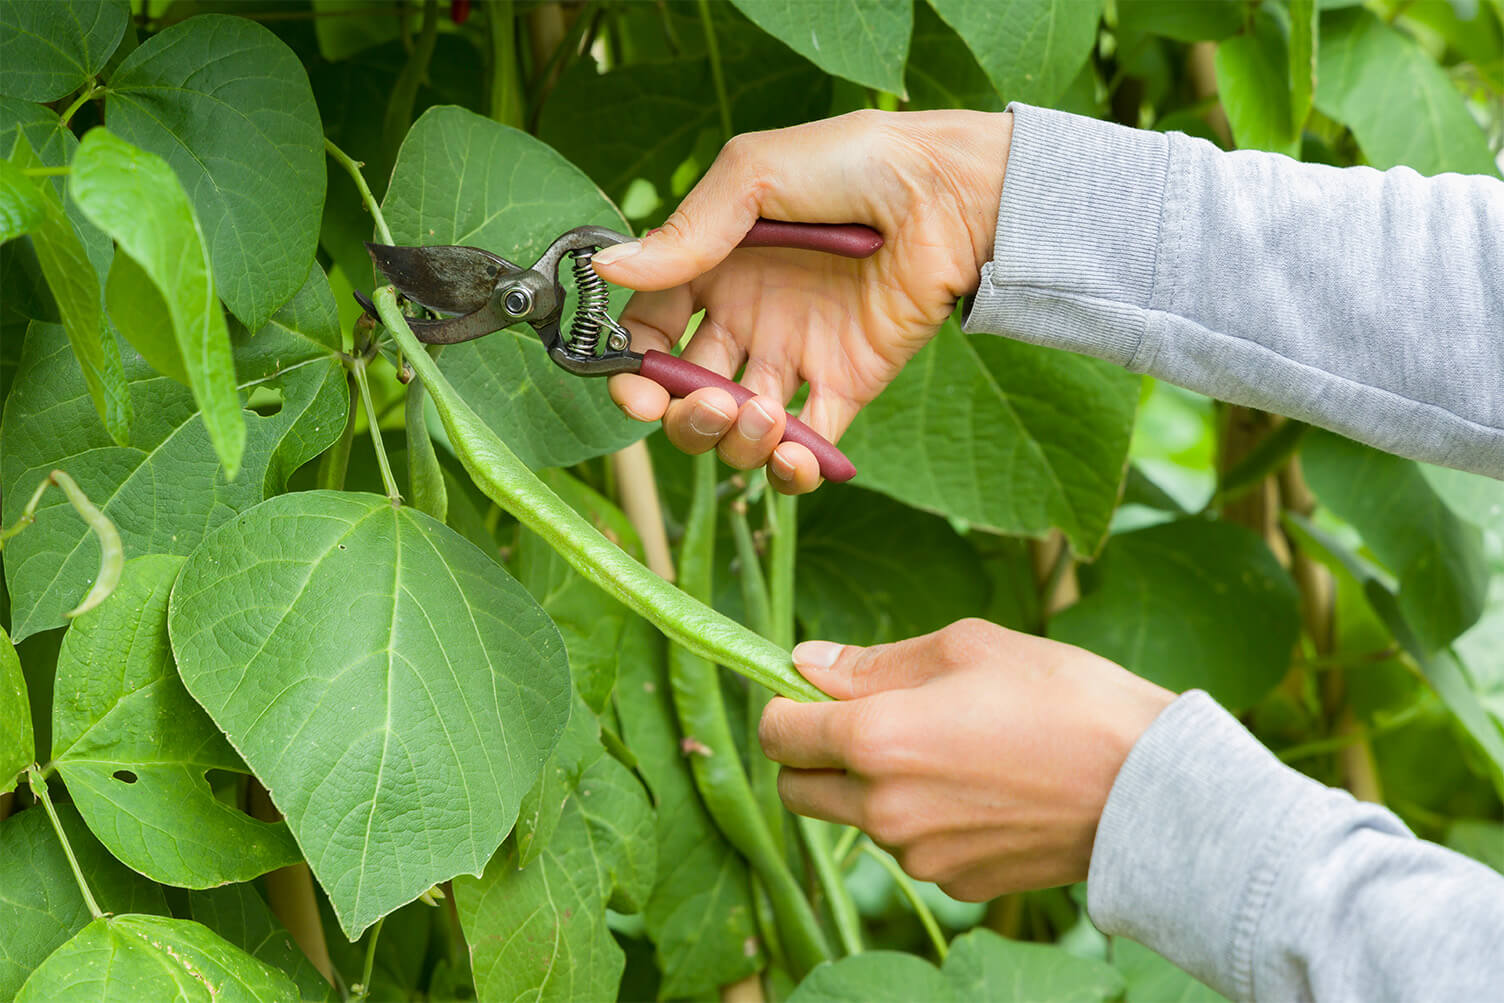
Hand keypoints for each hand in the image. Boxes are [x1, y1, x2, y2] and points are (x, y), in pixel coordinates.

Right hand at [592, 109, 1012, 493]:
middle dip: (685, 417)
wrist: (949, 193)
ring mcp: (797, 355)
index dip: (635, 370)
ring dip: (735, 441)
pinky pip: (808, 445)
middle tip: (711, 403)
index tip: (636, 390)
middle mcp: (749, 318)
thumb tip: (607, 272)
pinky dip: (790, 470)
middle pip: (689, 395)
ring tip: (763, 414)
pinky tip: (790, 455)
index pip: (652, 334)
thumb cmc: (854, 163)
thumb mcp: (753, 176)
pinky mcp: (848, 384)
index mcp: (717, 270)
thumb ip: (684, 233)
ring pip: (740, 430)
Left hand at [758, 619, 1175, 899]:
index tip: (812, 690)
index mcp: (875, 741)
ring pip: (857, 819)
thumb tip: (805, 664)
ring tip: (950, 747)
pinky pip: (913, 846)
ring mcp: (919, 855)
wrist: (1151, 789)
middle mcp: (883, 809)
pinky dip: (925, 819)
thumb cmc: (1062, 698)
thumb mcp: (966, 647)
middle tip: (870, 719)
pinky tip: (982, 787)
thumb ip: (873, 663)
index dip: (786, 705)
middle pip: (798, 789)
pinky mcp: (956, 884)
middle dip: (815, 755)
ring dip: (875, 786)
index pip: (777, 734)